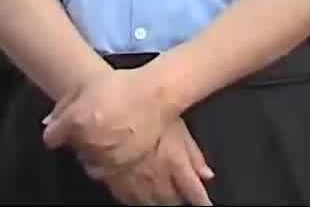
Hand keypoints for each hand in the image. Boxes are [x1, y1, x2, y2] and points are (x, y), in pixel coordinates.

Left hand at [42, 66, 174, 174]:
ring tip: (107, 136)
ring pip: (87, 161)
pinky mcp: (122, 166)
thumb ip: (64, 105)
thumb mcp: (86, 85)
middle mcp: (87, 142)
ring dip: (92, 151)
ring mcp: (105, 156)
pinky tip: (118, 146)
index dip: (58, 131)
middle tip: (94, 125)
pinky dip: (108, 160)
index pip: (51, 138)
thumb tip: (49, 123)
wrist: (155, 96)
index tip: (67, 127)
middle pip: (72, 148)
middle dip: (78, 139)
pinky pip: (106, 169)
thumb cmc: (121, 85)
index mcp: (75, 121)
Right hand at [97, 118, 214, 205]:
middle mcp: (156, 180)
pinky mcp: (114, 184)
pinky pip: (130, 200)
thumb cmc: (141, 113)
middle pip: (172, 201)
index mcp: (174, 164)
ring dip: (160, 202)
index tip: (206, 205)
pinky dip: (138, 200)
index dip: (201, 201)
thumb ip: (193, 151)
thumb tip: (207, 174)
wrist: (102, 119)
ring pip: (151, 204)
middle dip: (179, 201)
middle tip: (184, 199)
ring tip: (164, 199)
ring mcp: (134, 185)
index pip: (193, 192)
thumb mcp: (174, 124)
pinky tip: (139, 197)